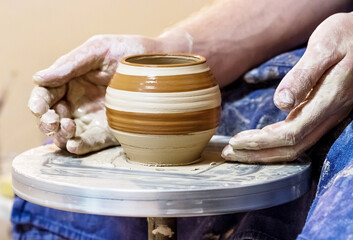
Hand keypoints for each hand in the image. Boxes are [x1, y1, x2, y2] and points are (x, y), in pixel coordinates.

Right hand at [28, 33, 190, 153]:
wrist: (160, 64)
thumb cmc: (129, 52)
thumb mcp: (99, 49)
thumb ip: (70, 64)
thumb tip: (39, 78)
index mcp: (72, 80)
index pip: (47, 93)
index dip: (38, 102)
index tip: (39, 107)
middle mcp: (79, 101)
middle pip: (53, 116)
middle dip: (47, 121)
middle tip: (53, 121)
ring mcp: (94, 117)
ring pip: (67, 133)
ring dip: (61, 135)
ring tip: (68, 128)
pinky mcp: (110, 130)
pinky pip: (91, 142)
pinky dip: (80, 146)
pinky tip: (75, 145)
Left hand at [222, 13, 352, 162]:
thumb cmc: (345, 36)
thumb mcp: (323, 48)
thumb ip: (303, 77)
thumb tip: (281, 103)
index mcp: (328, 100)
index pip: (291, 133)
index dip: (262, 142)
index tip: (237, 141)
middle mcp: (329, 114)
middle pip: (291, 148)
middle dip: (258, 154)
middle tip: (230, 153)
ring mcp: (328, 116)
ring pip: (296, 147)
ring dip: (265, 153)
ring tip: (239, 151)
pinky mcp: (324, 114)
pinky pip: (300, 138)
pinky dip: (276, 144)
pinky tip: (260, 141)